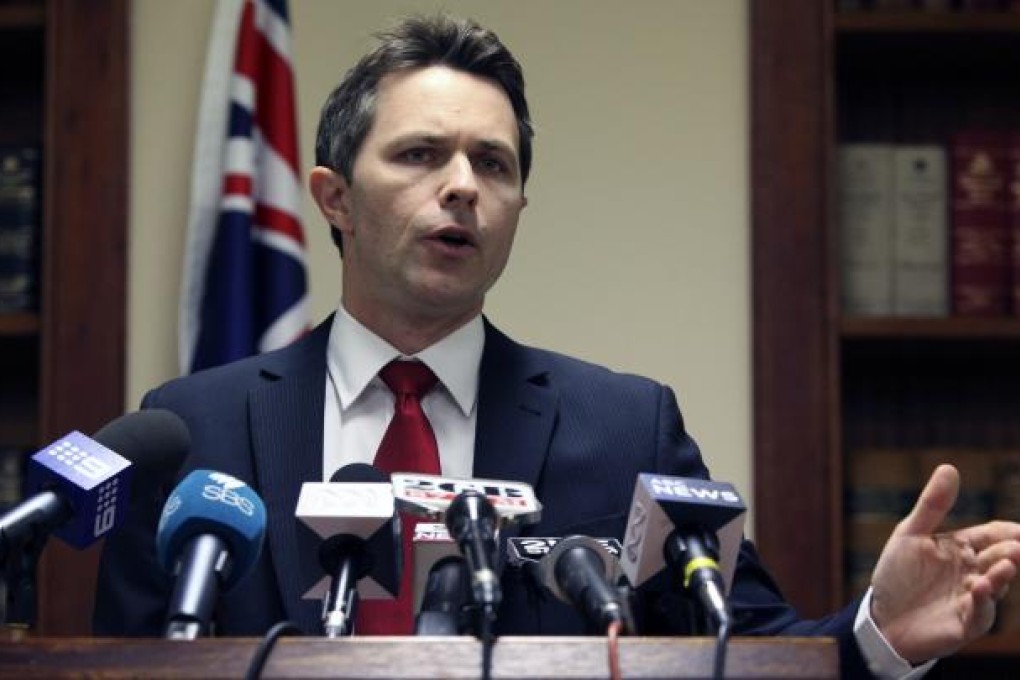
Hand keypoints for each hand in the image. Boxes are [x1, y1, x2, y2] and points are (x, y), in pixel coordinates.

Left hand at [870, 463, 1019, 663]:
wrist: (881, 618)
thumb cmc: (897, 575)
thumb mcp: (910, 535)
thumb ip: (932, 505)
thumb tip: (950, 467)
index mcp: (964, 548)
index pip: (996, 534)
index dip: (1012, 531)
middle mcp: (975, 572)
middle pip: (1002, 558)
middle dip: (1013, 551)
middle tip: (1018, 546)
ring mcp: (974, 599)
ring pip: (996, 585)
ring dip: (1002, 575)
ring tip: (1007, 563)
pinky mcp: (966, 624)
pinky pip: (981, 613)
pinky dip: (983, 601)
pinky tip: (980, 588)